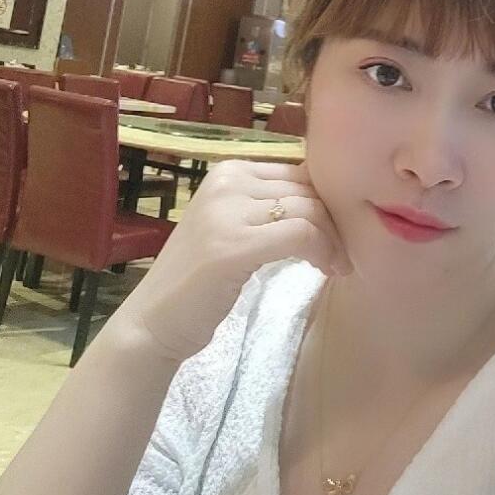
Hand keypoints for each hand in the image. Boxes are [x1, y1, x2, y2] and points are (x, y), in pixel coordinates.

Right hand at [114, 159, 352, 361]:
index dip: (328, 201)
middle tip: (342, 255)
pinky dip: (322, 251)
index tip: (337, 234)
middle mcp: (226, 181)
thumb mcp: (234, 228)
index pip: (299, 172)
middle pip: (308, 190)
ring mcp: (226, 211)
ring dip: (333, 240)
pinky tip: (325, 269)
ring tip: (336, 265)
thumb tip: (327, 200)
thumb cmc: (199, 281)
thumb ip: (270, 208)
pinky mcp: (233, 245)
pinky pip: (300, 234)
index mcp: (228, 172)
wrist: (153, 322)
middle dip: (334, 222)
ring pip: (309, 211)